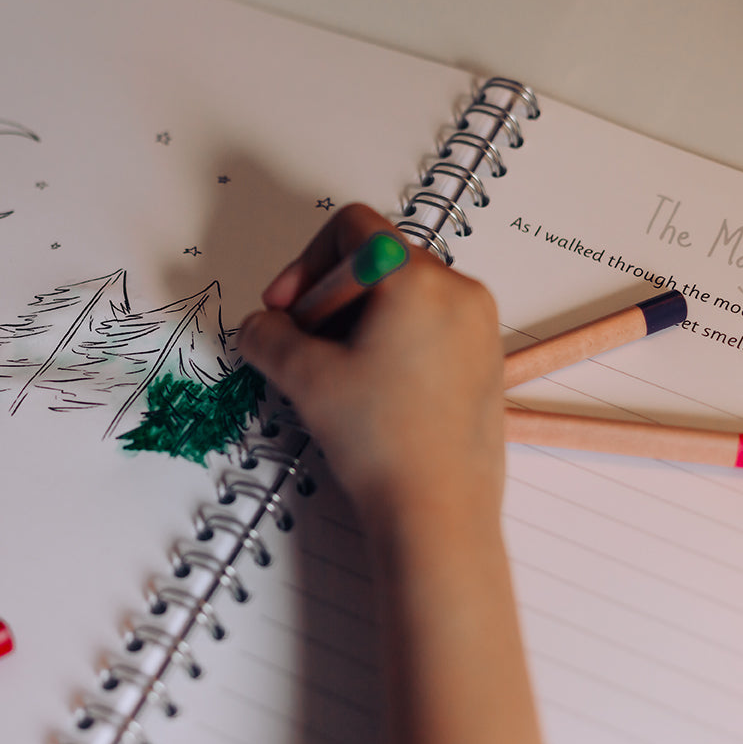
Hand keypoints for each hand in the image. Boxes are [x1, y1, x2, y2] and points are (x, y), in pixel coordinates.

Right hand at [239, 203, 504, 527]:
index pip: (352, 229)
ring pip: (403, 298)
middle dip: (329, 299)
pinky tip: (369, 393)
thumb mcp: (306, 379)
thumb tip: (258, 327)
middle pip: (378, 262)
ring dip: (357, 323)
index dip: (305, 264)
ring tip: (334, 375)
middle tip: (303, 346)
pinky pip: (430, 329)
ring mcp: (479, 329)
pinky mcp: (485, 364)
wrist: (438, 514)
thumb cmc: (382, 442)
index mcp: (418, 280)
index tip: (287, 310)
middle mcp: (460, 293)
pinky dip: (391, 344)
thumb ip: (268, 337)